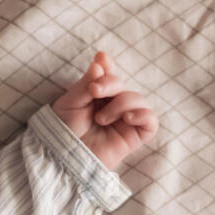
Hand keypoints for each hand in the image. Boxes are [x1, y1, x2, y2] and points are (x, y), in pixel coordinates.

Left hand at [51, 49, 157, 171]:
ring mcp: (125, 120)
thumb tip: (100, 61)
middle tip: (94, 90)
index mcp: (96, 96)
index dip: (107, 66)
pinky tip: (127, 118)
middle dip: (110, 83)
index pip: (107, 76)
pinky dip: (142, 115)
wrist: (64, 157)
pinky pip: (151, 121)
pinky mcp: (134, 136)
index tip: (101, 57)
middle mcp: (112, 106)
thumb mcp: (70, 103)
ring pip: (138, 100)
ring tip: (101, 119)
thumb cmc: (64, 131)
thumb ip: (85, 83)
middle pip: (123, 85)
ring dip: (121, 104)